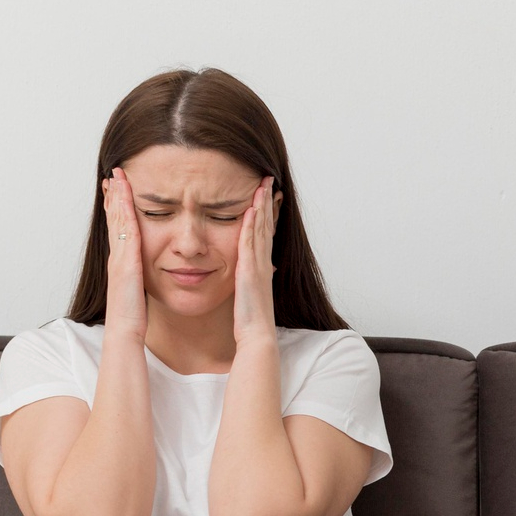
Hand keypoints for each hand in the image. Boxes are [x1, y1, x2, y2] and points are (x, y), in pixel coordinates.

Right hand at [100, 168, 147, 338]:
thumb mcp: (138, 293)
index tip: (118, 191)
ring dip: (117, 198)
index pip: (120, 230)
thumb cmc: (133, 318)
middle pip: (114, 220)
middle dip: (114, 197)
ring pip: (117, 221)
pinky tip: (125, 197)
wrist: (124, 333)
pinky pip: (125, 231)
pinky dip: (123, 212)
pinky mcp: (124, 262)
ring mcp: (118, 258)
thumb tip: (148, 275)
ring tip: (117, 177)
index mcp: (122, 264)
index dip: (118, 210)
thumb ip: (140, 282)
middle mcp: (117, 257)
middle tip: (113, 175)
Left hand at [233, 176, 277, 346]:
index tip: (267, 194)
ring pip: (261, 229)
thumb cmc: (250, 320)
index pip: (265, 233)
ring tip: (262, 185)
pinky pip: (250, 243)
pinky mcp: (250, 271)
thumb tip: (247, 272)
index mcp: (261, 266)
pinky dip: (251, 225)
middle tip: (268, 179)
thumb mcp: (248, 294)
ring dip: (261, 206)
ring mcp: (258, 266)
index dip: (266, 212)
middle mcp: (263, 262)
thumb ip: (248, 279)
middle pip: (266, 225)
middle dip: (266, 201)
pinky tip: (250, 210)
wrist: (256, 335)